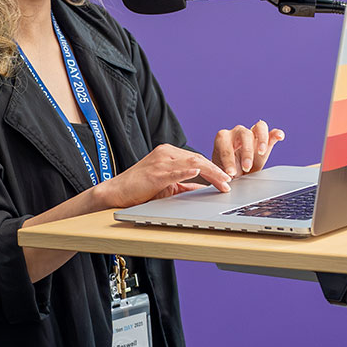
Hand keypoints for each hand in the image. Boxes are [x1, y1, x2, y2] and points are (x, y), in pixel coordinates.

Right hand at [100, 144, 232, 207]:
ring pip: (192, 163)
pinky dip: (188, 171)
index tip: (227, 178)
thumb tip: (203, 190)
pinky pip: (175, 170)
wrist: (117, 192)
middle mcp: (165, 153)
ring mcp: (160, 161)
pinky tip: (199, 172)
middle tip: (230, 181)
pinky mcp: (155, 173)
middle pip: (198, 159)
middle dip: (216, 171)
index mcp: (169, 154)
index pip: (197, 159)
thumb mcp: (167, 186)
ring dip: (210, 173)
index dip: (214, 168)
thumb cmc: (140, 190)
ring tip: (223, 181)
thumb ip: (184, 186)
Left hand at [212, 121, 284, 176]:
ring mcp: (253, 134)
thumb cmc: (224, 172)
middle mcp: (238, 133)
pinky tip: (280, 137)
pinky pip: (272, 133)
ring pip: (259, 127)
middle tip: (246, 167)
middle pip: (244, 134)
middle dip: (246, 152)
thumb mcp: (219, 175)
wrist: (234, 174)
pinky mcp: (265, 140)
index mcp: (223, 139)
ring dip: (261, 139)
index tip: (231, 173)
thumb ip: (220, 177)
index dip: (228, 160)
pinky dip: (276, 134)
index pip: (226, 145)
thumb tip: (224, 183)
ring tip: (262, 152)